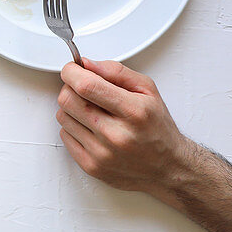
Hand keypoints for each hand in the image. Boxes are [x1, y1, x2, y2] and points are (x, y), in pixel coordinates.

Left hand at [56, 59, 194, 194]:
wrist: (168, 167)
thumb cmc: (157, 127)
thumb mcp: (148, 90)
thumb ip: (116, 71)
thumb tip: (85, 64)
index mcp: (134, 112)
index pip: (86, 86)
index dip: (72, 72)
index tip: (72, 69)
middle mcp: (116, 135)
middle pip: (67, 100)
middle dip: (70, 88)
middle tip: (84, 89)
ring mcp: (102, 154)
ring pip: (62, 116)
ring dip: (72, 108)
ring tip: (92, 111)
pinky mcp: (91, 166)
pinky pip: (65, 135)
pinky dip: (73, 127)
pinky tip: (91, 128)